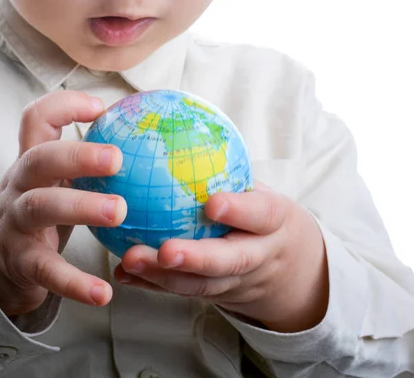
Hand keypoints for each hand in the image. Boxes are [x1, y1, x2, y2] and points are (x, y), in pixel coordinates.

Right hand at [0, 91, 126, 315]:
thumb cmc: (41, 212)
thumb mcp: (54, 181)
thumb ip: (84, 162)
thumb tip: (143, 136)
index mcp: (32, 162)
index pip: (36, 119)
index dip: (64, 106)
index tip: (102, 108)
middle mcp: (19, 186)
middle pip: (39, 159)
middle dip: (76, 155)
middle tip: (118, 159)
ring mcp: (16, 223)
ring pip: (41, 207)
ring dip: (81, 207)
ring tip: (120, 212)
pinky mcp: (22, 261)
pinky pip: (47, 270)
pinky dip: (74, 282)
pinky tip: (103, 292)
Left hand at [114, 181, 328, 332]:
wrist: (290, 267)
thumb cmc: (262, 214)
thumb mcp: (260, 189)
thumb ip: (229, 168)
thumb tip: (179, 118)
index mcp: (273, 223)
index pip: (262, 215)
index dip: (240, 211)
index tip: (213, 204)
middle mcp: (258, 256)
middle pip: (231, 261)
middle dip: (197, 259)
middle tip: (165, 251)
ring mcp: (237, 281)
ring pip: (203, 285)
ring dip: (164, 276)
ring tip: (130, 260)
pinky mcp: (216, 295)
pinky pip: (182, 292)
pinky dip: (151, 284)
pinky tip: (123, 274)